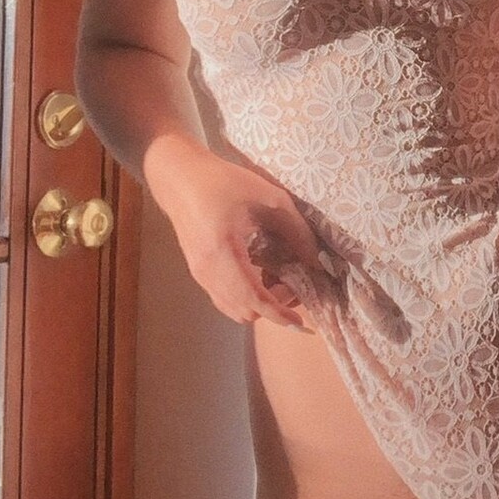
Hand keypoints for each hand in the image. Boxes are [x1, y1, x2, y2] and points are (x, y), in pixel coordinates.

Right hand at [145, 136, 320, 328]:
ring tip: (278, 276)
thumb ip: (296, 231)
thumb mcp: (270, 199)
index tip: (300, 320)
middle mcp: (207, 272)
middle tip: (293, 281)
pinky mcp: (197, 272)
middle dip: (272, 306)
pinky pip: (224, 298)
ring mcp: (199, 275)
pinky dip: (245, 295)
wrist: (181, 178)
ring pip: (232, 308)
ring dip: (258, 302)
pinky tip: (260, 271)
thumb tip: (317, 261)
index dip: (278, 313)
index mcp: (223, 253)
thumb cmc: (224, 182)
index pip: (254, 299)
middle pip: (244, 312)